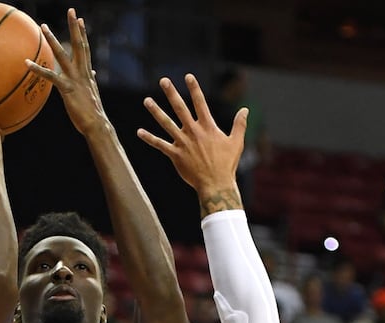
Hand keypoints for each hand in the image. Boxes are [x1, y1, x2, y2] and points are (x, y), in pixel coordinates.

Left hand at [26, 9, 106, 135]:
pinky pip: (50, 77)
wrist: (97, 125)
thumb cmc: (93, 113)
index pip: (85, 49)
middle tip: (72, 11)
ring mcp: (75, 80)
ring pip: (63, 55)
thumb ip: (91, 82)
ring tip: (43, 26)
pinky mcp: (67, 89)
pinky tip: (26, 63)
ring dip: (52, 40)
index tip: (80, 20)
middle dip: (75, 28)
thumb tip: (93, 74)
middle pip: (79, 45)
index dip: (83, 34)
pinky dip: (37, 69)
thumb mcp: (93, 94)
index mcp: (88, 74)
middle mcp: (83, 73)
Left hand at [136, 74, 248, 195]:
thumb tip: (245, 109)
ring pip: (166, 123)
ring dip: (156, 111)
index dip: (194, 88)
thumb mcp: (236, 142)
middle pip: (180, 108)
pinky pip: (160, 145)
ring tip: (147, 100)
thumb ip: (239, 124)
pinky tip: (139, 132)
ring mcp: (183, 143)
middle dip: (171, 93)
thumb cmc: (227, 164)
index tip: (188, 76)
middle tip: (163, 80)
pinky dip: (149, 138)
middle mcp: (193, 131)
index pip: (200, 102)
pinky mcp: (175, 155)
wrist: (216, 183)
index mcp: (208, 127)